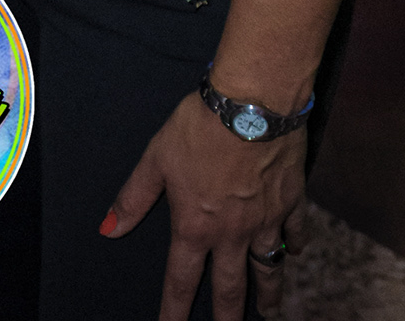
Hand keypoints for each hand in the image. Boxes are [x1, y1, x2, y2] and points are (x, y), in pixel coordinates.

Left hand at [104, 91, 307, 319]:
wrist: (251, 105)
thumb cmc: (199, 128)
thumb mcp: (157, 158)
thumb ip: (134, 197)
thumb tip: (109, 229)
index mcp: (196, 226)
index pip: (181, 280)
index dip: (173, 311)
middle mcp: (232, 233)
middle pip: (230, 288)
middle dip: (228, 317)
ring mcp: (265, 221)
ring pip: (267, 268)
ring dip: (268, 292)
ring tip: (270, 311)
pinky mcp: (291, 202)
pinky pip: (295, 233)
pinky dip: (295, 245)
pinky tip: (294, 252)